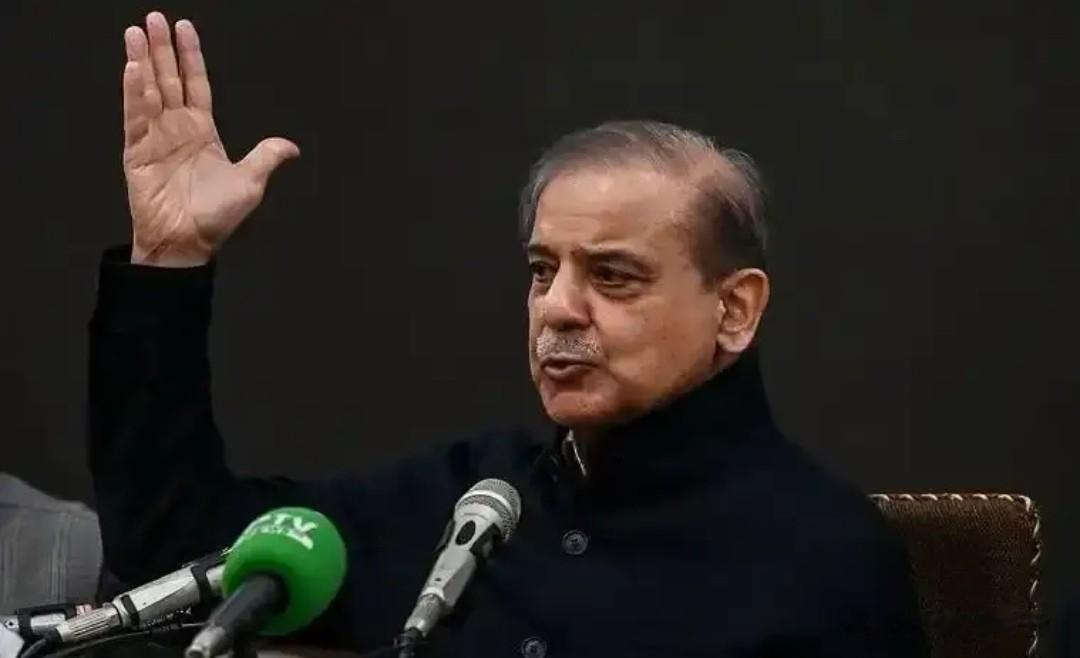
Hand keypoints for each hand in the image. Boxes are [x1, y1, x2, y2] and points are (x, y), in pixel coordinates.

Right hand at [121, 12, 298, 266]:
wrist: (187, 243)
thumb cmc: (215, 217)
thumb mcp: (249, 183)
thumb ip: (266, 158)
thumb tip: (291, 146)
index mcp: (202, 132)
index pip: (196, 84)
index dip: (191, 57)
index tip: (185, 29)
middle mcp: (176, 129)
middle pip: (169, 79)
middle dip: (161, 49)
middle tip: (154, 19)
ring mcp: (155, 138)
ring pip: (148, 91)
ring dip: (142, 61)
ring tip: (137, 32)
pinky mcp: (137, 152)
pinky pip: (136, 116)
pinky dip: (134, 92)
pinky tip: (134, 68)